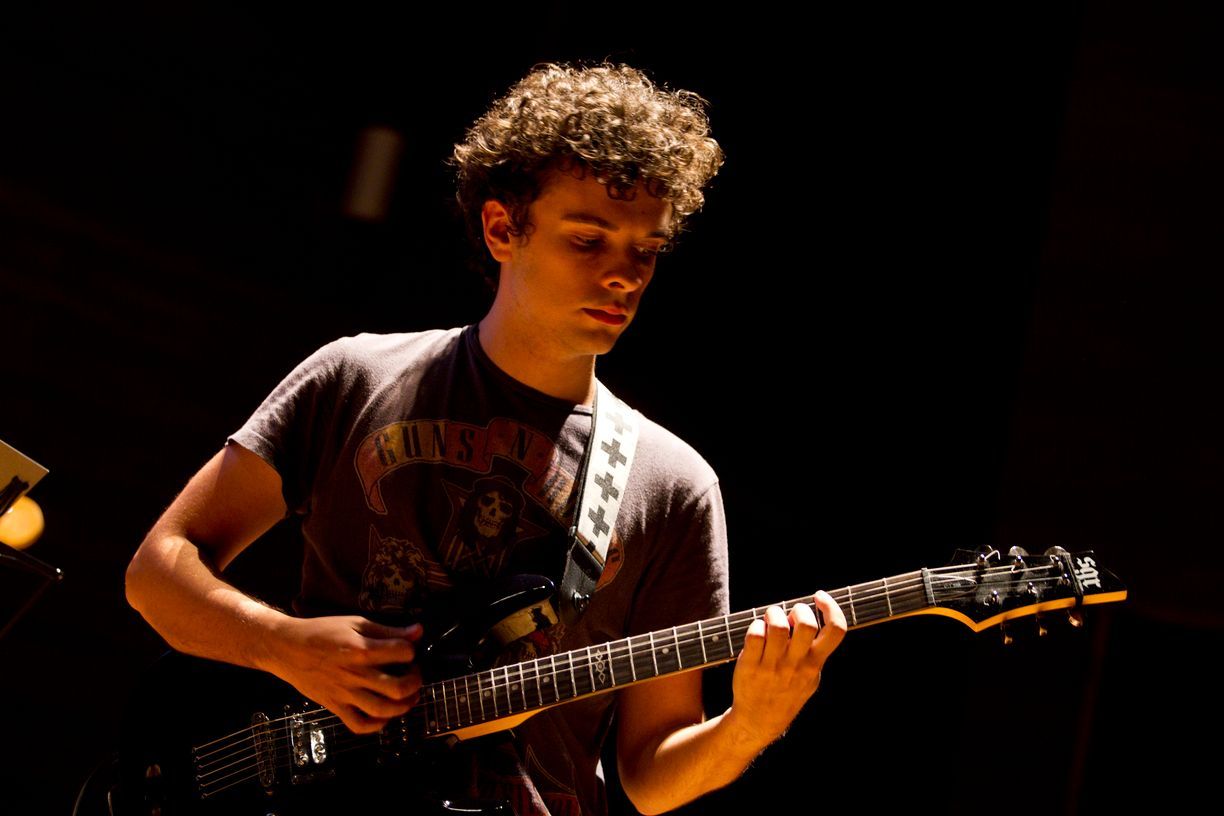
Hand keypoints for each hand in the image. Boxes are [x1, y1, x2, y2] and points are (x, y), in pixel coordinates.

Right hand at [264, 615, 424, 733]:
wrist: (287, 648)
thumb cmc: (321, 632)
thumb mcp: (355, 623)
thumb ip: (388, 630)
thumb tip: (418, 631)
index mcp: (362, 650)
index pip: (403, 653)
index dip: (411, 650)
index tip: (408, 651)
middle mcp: (356, 674)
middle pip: (398, 688)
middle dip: (414, 682)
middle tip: (413, 675)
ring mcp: (345, 693)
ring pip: (382, 710)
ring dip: (403, 706)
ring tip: (407, 697)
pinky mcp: (335, 706)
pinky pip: (359, 725)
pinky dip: (376, 725)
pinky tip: (384, 715)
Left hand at [726, 590, 846, 749]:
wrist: (758, 721)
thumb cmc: (786, 692)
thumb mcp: (810, 677)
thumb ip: (814, 652)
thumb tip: (810, 616)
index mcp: (814, 664)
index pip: (836, 631)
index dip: (831, 607)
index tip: (819, 597)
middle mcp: (796, 664)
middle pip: (806, 624)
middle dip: (799, 609)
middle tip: (790, 617)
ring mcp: (773, 666)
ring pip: (776, 626)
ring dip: (773, 614)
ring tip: (770, 620)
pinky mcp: (750, 666)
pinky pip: (754, 635)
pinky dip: (755, 626)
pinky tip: (757, 633)